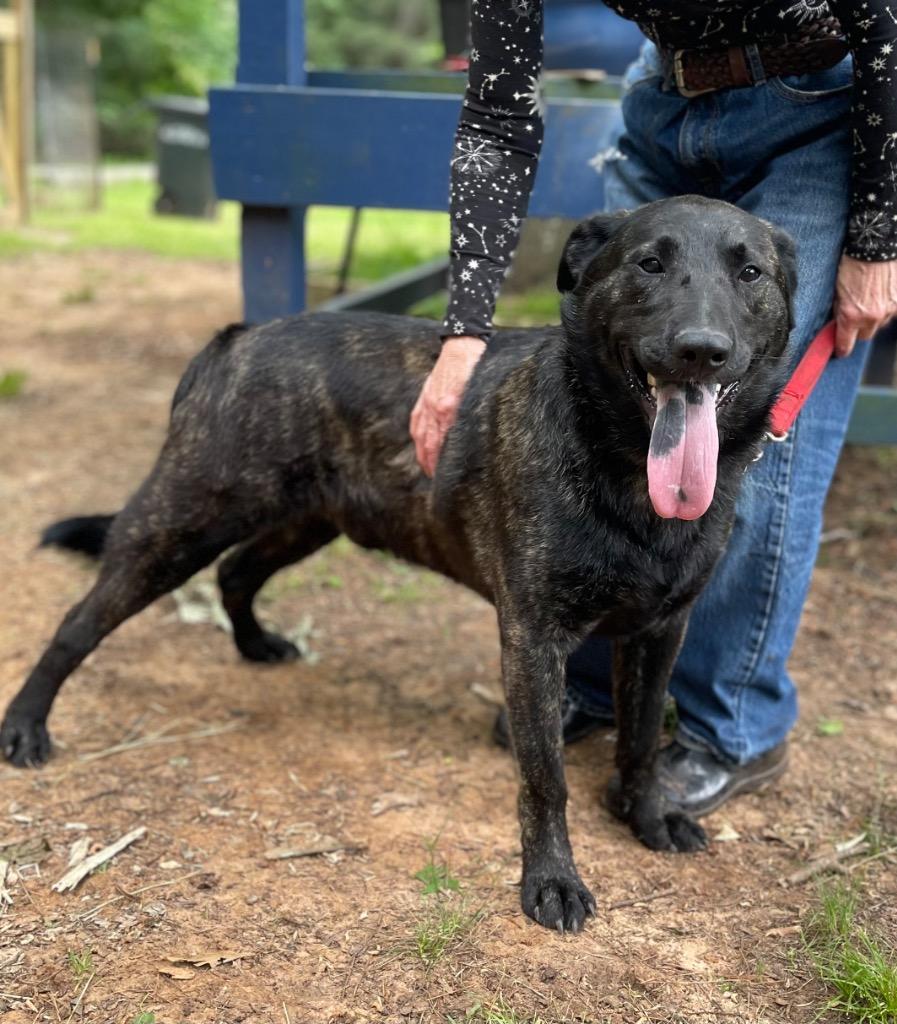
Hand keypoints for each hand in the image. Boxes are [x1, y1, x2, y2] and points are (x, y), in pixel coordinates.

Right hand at [410, 336, 485, 476]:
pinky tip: (421, 449)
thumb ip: (472, 416)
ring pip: (421, 437)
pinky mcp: (423, 399)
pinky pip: (417, 424)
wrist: (461, 345)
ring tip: (428, 470)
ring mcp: (427, 404)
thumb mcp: (479, 394)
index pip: (445, 443)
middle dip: (432, 465)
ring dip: (423, 456)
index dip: (444, 462)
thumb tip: (472, 440)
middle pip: (430, 445)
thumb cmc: (476, 369)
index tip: (448, 477)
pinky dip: (418, 440)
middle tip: (438, 481)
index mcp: (450, 408)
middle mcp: (436, 408)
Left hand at [834, 254, 896, 356]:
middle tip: (855, 318)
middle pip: (865, 336)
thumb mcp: (837, 292)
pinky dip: (886, 308)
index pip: (845, 345)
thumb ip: (839, 312)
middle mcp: (871, 317)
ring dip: (873, 318)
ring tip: (869, 302)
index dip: (841, 349)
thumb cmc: (852, 265)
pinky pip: (892, 313)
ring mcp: (888, 310)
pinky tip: (881, 296)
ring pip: (879, 325)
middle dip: (858, 330)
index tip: (840, 351)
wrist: (874, 246)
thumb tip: (838, 325)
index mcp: (851, 316)